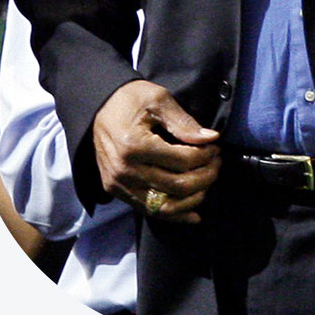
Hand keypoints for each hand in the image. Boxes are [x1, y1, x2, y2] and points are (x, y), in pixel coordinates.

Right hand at [91, 80, 220, 222]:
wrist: (98, 106)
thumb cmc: (130, 99)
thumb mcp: (158, 99)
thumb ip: (183, 122)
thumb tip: (210, 139)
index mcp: (134, 145)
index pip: (182, 161)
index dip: (205, 156)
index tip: (215, 147)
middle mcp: (125, 170)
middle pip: (177, 186)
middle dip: (205, 177)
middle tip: (216, 164)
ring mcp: (118, 184)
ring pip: (164, 207)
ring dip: (193, 199)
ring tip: (207, 184)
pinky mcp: (116, 191)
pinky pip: (149, 211)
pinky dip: (174, 215)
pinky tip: (193, 214)